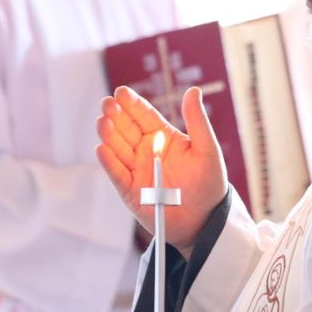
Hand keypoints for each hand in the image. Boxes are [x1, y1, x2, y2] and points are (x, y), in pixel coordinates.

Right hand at [96, 86, 227, 258]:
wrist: (205, 221)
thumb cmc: (209, 184)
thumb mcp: (207, 149)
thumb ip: (197, 121)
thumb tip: (193, 90)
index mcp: (163, 137)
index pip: (144, 115)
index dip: (132, 104)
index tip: (121, 92)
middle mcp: (145, 151)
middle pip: (126, 129)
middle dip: (115, 116)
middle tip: (108, 104)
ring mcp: (136, 170)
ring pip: (117, 148)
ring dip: (108, 135)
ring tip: (103, 122)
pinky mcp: (130, 191)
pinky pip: (117, 174)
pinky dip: (108, 162)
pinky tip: (102, 149)